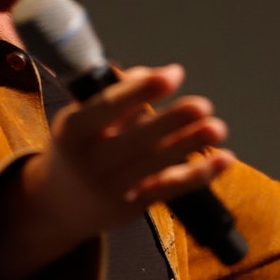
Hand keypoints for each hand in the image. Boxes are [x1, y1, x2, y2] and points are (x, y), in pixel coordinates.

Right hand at [35, 63, 232, 234]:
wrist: (55, 206)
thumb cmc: (76, 148)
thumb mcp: (82, 118)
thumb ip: (120, 95)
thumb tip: (158, 74)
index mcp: (72, 129)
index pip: (108, 106)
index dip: (142, 90)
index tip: (173, 74)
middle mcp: (90, 160)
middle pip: (136, 139)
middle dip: (171, 122)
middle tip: (202, 105)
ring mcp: (111, 187)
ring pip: (157, 164)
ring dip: (190, 145)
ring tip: (217, 127)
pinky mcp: (132, 206)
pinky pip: (170, 188)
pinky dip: (199, 174)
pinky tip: (224, 159)